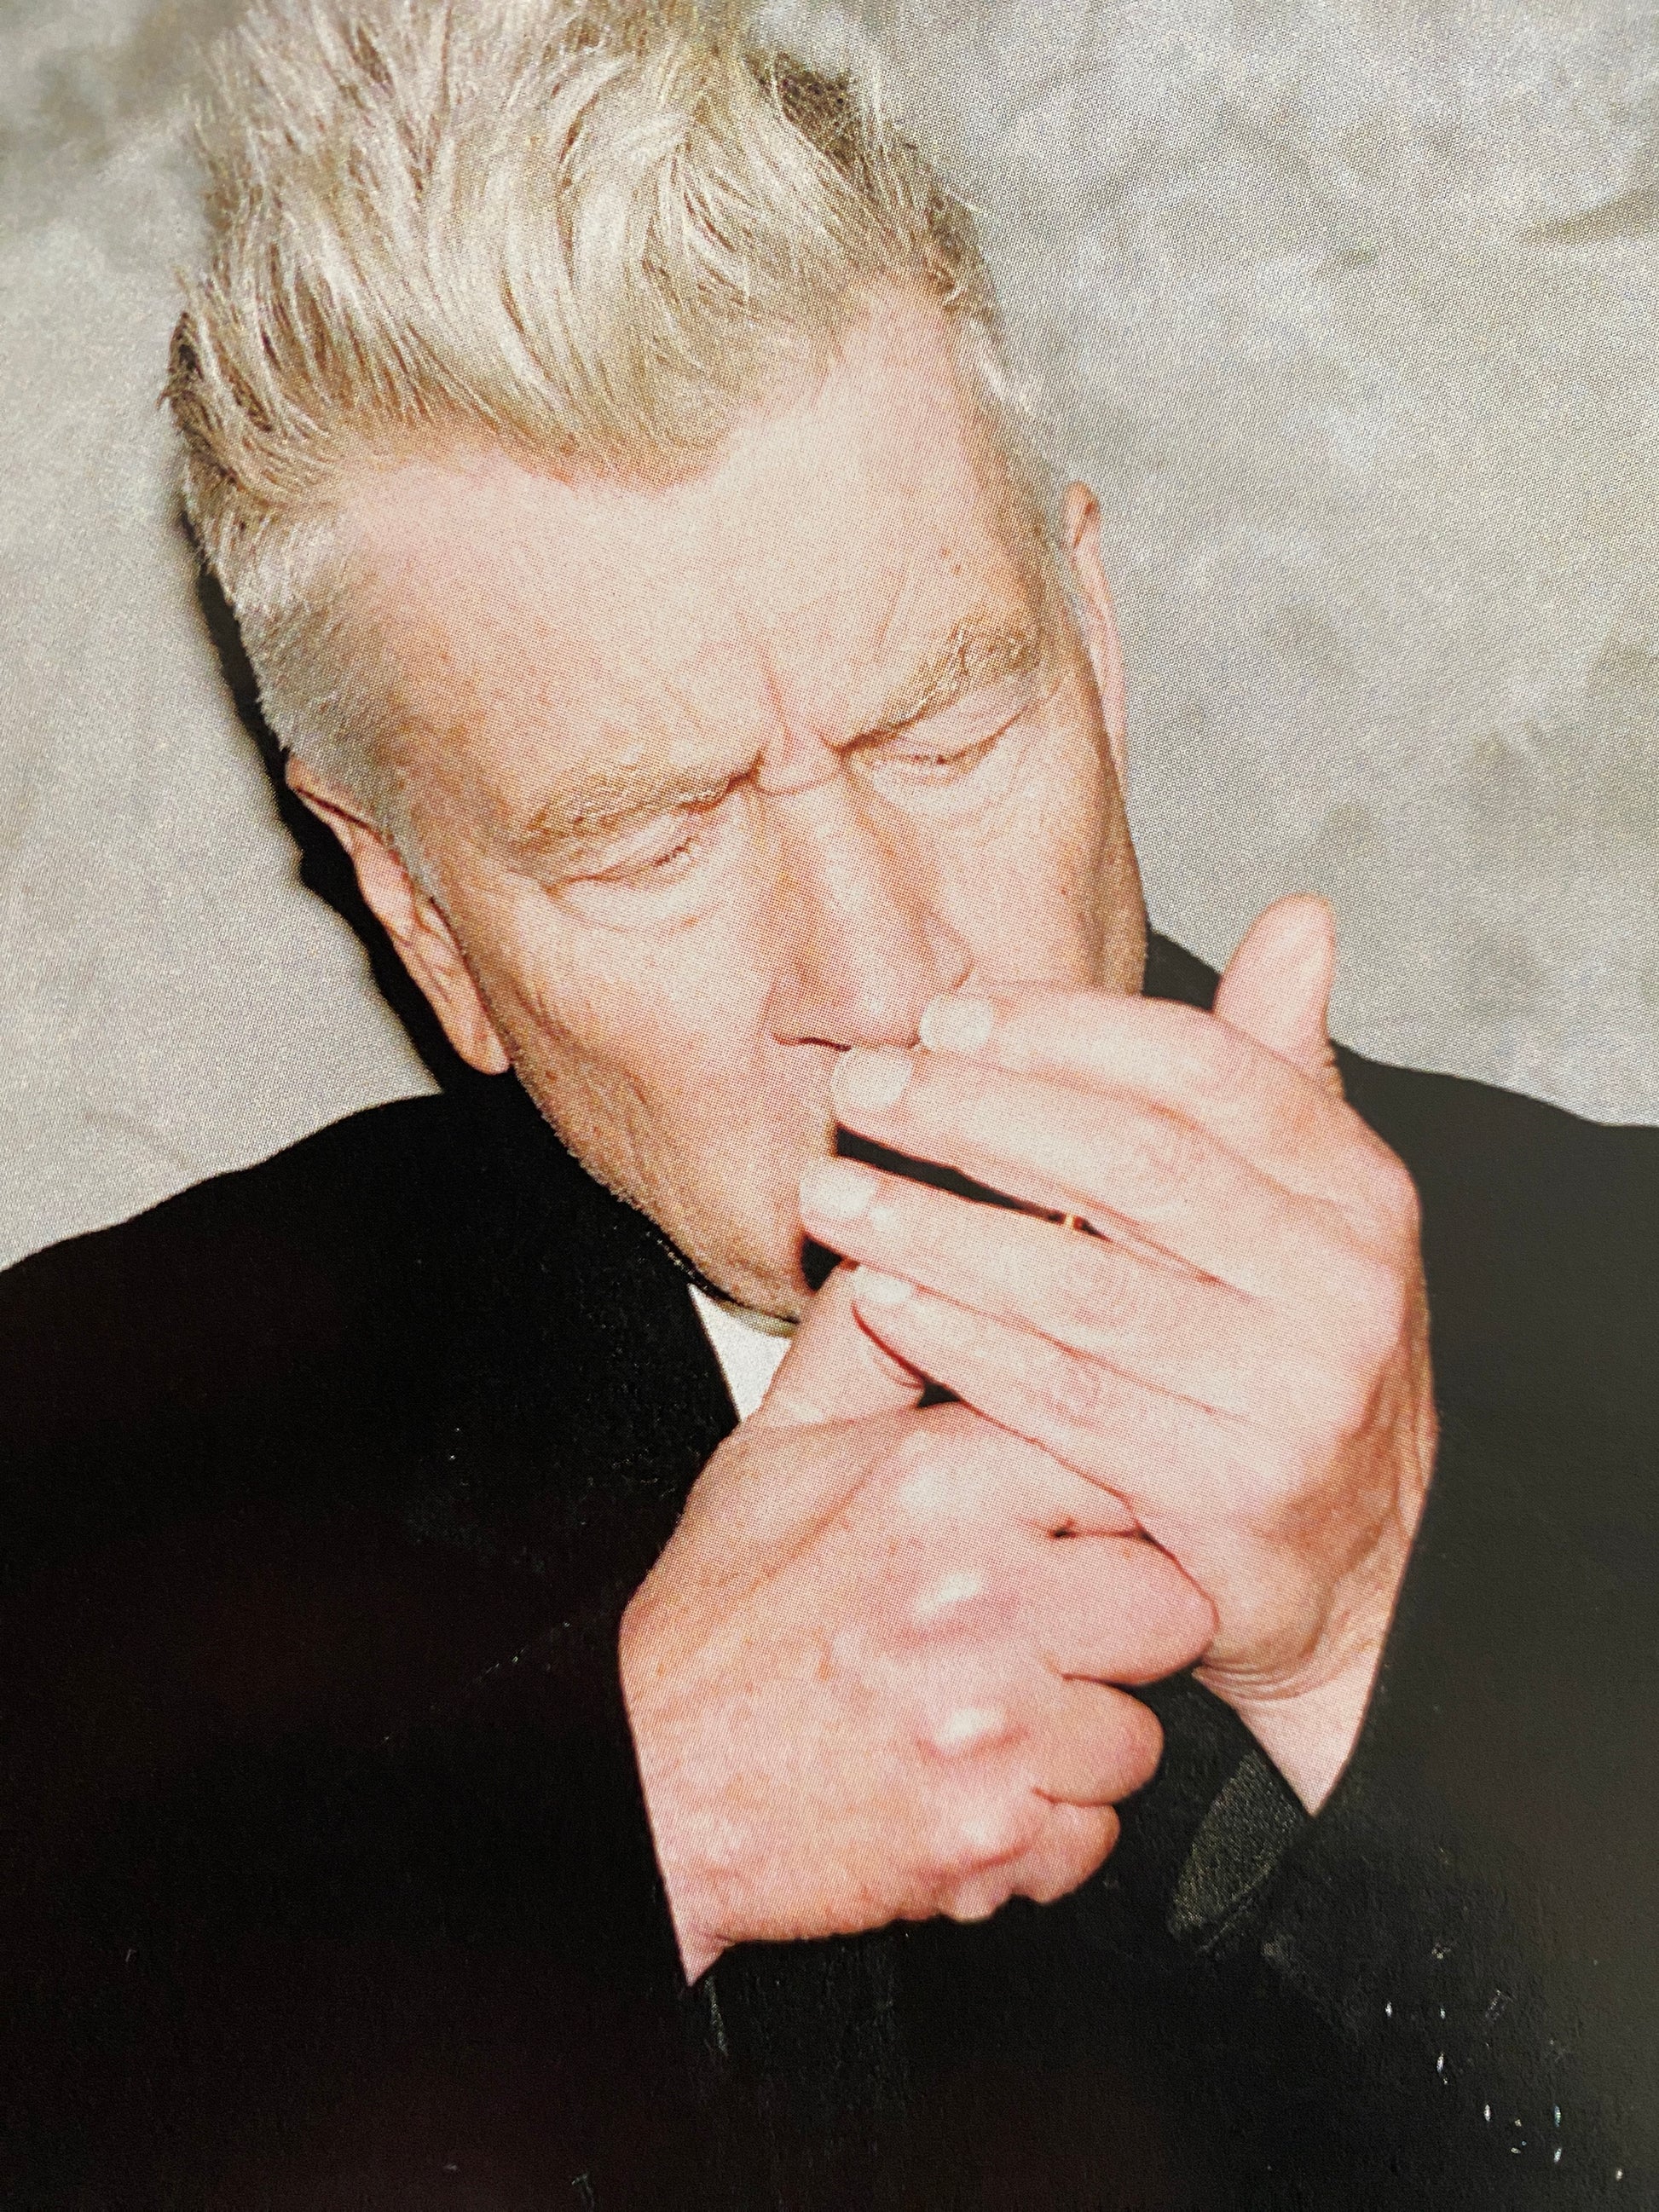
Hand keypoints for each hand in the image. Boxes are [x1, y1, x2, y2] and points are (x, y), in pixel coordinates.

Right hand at [619, 1272, 1214, 1979]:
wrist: (644, 1784)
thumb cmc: (718, 1615)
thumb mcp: (779, 1440)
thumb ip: (871, 1331)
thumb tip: (922, 1238)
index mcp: (942, 1479)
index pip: (1129, 1466)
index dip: (1099, 1510)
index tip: (1063, 1534)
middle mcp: (981, 1595)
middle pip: (1172, 1605)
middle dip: (1115, 1628)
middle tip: (1037, 1636)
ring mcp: (991, 1726)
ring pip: (1137, 1734)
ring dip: (1075, 1739)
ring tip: (986, 1716)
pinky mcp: (989, 1838)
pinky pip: (1092, 1836)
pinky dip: (1041, 1830)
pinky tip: (966, 1786)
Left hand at [800, 898, 1436, 1811]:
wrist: (1358, 1574)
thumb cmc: (1296, 1361)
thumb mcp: (1315, 1214)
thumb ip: (1280, 1073)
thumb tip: (1298, 918)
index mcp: (1361, 1194)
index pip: (1204, 1072)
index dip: (1065, 1032)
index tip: (948, 1014)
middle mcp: (1345, 1289)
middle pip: (1135, 1169)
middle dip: (979, 1115)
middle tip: (862, 1085)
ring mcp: (1293, 1398)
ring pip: (1083, 1289)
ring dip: (939, 1229)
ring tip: (832, 1188)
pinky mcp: (1228, 1497)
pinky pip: (1063, 1400)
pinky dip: (961, 1343)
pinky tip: (880, 1296)